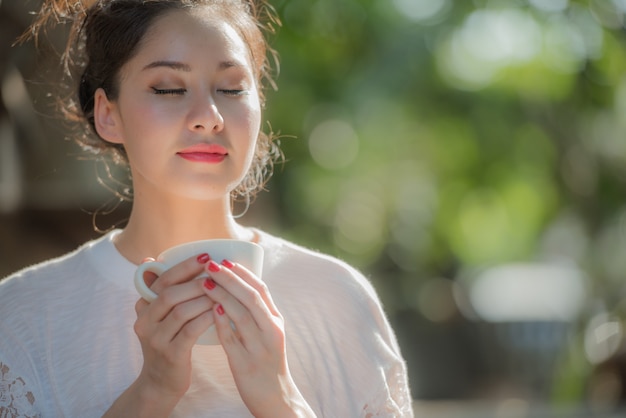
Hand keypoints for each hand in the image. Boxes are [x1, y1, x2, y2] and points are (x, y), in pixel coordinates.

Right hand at [133, 254, 214, 399]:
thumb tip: (151, 258)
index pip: (161, 280)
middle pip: (169, 294)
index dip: (183, 266)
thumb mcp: (158, 316)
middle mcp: (144, 322)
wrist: (160, 383)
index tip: (205, 256)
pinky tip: (220, 310)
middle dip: (195, 280)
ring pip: (181, 311)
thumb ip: (160, 291)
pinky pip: (191, 331)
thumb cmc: (167, 342)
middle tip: (217, 272)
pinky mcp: (170, 354)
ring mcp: (156, 340)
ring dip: (204, 298)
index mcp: (142, 308)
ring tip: (223, 290)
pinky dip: (206, 318)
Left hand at [202, 260, 314, 416]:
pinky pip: (231, 339)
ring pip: (241, 315)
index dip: (243, 273)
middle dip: (230, 278)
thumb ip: (257, 314)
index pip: (261, 290)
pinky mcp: (245, 364)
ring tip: (204, 282)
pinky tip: (209, 310)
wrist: (276, 398)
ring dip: (222, 296)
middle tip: (210, 265)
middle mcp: (271, 331)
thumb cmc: (267, 363)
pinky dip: (221, 322)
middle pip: (250, 297)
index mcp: (276, 321)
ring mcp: (259, 348)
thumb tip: (237, 289)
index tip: (226, 260)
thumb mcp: (268, 335)